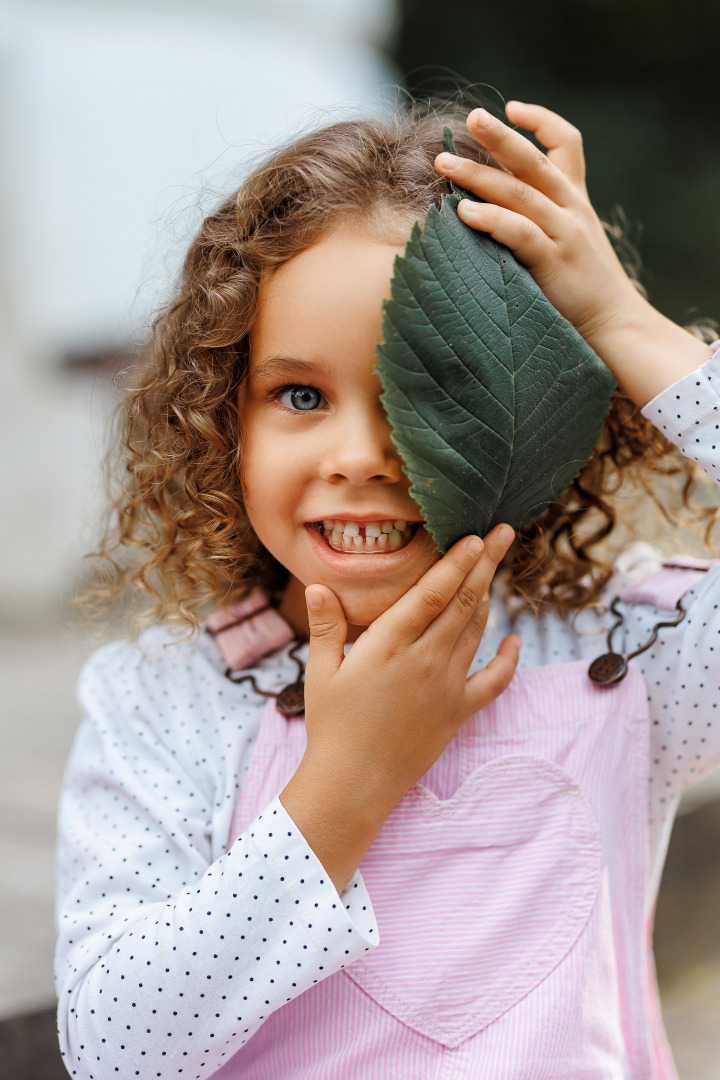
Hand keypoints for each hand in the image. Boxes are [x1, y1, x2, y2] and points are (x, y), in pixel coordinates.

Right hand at [301, 525, 518, 808]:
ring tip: (496, 568)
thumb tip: (318, 585)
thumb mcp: (320, 672)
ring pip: (476, 631)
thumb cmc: (330, 725)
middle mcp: (424, 660)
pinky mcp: (458, 712)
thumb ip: (326, 626)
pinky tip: (513, 640)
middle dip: (485, 564)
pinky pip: (493, 682)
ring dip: (488, 597)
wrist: (353, 784)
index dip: (457, 562)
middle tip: (504, 532)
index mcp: (388, 645)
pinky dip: (507, 659)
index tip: (476, 536)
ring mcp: (446, 687)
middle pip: (463, 602)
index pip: (432, 593)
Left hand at [434, 103, 711, 405]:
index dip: (542, 121)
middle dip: (499, 136)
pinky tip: (464, 212)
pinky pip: (520, 233)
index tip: (512, 107)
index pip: (567, 144)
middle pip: (534, 161)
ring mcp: (564, 234)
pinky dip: (491, 219)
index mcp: (576, 201)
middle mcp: (572, 210)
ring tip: (444, 163)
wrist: (616, 326)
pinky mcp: (554, 262)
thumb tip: (492, 209)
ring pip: (519, 193)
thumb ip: (540, 222)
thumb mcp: (569, 245)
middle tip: (469, 118)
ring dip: (478, 175)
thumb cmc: (583, 291)